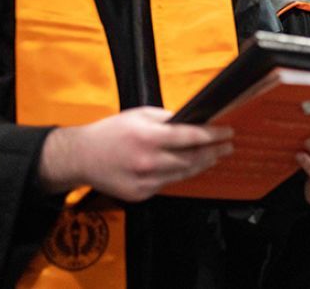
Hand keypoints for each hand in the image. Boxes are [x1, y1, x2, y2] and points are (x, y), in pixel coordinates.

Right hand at [38, 106, 232, 201]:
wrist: (81, 157)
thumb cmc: (111, 132)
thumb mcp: (139, 115)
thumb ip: (167, 119)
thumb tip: (193, 122)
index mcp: (148, 137)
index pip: (190, 136)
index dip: (213, 135)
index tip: (228, 133)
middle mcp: (148, 161)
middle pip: (192, 159)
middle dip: (214, 152)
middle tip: (228, 146)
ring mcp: (145, 181)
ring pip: (183, 174)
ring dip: (202, 165)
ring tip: (215, 156)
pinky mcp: (141, 194)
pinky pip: (168, 183)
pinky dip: (180, 174)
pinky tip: (190, 167)